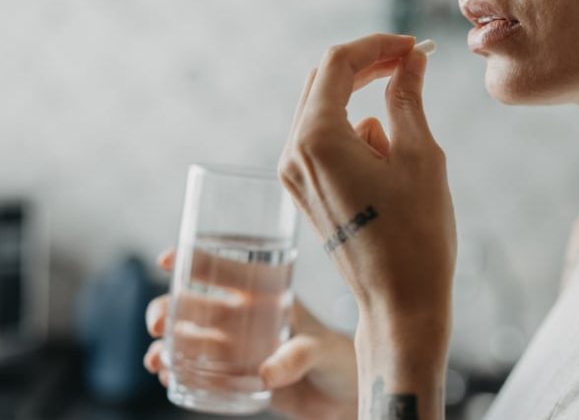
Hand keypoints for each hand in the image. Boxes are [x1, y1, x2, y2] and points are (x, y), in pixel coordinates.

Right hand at [143, 249, 358, 419]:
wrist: (343, 397)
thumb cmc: (338, 359)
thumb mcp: (321, 349)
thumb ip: (296, 357)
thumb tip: (265, 374)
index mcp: (265, 296)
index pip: (226, 270)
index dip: (194, 260)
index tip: (167, 260)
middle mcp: (244, 318)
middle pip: (194, 306)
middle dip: (167, 309)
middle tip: (158, 324)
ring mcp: (235, 348)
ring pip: (188, 339)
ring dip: (166, 345)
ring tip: (157, 360)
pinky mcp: (233, 378)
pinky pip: (196, 373)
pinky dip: (176, 373)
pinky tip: (166, 378)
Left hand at [277, 33, 455, 418]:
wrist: (400, 302)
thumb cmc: (416, 234)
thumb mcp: (420, 156)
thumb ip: (408, 98)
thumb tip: (410, 61)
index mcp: (317, 140)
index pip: (337, 64)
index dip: (377, 46)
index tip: (412, 47)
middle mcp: (293, 154)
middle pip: (323, 82)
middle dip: (367, 67)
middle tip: (411, 65)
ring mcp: (294, 175)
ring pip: (324, 111)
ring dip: (364, 104)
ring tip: (405, 140)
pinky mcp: (304, 190)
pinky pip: (324, 142)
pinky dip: (356, 136)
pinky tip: (387, 167)